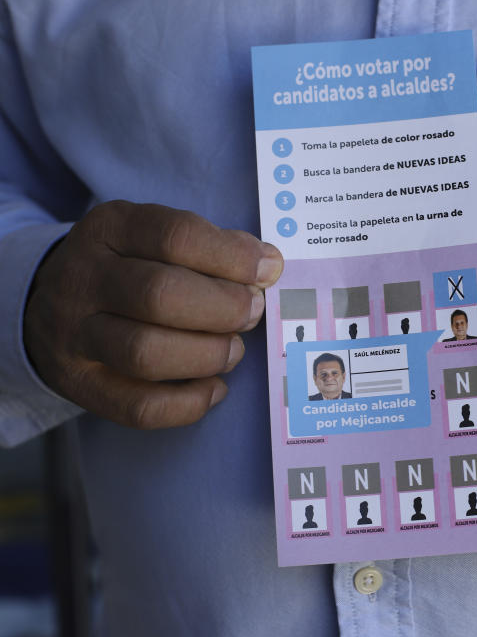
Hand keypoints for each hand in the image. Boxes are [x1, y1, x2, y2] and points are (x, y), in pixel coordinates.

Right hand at [24, 201, 283, 427]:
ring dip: (207, 355)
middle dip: (223, 308)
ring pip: (144, 353)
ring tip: (233, 350)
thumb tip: (267, 265)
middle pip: (159, 294)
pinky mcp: (78, 384)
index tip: (268, 270)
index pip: (175, 235)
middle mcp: (83, 278)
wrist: (47, 305)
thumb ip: (212, 246)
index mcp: (110, 229)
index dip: (232, 256)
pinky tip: (215, 387)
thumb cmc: (130, 268)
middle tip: (251, 314)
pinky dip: (189, 403)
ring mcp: (73, 335)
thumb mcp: (157, 238)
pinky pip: (138, 407)